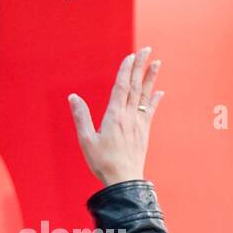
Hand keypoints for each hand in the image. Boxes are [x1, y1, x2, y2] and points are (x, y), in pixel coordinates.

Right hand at [69, 47, 163, 186]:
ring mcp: (138, 124)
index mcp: (114, 116)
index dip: (126, 70)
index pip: (121, 86)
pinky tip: (160, 92)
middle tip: (147, 50)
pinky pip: (151, 112)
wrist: (124, 181)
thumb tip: (73, 97)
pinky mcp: (143, 133)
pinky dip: (155, 100)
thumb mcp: (86, 140)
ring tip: (156, 63)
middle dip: (140, 67)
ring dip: (150, 79)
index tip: (131, 56)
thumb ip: (81, 117)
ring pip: (145, 96)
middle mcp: (129, 116)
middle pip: (136, 86)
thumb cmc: (102, 162)